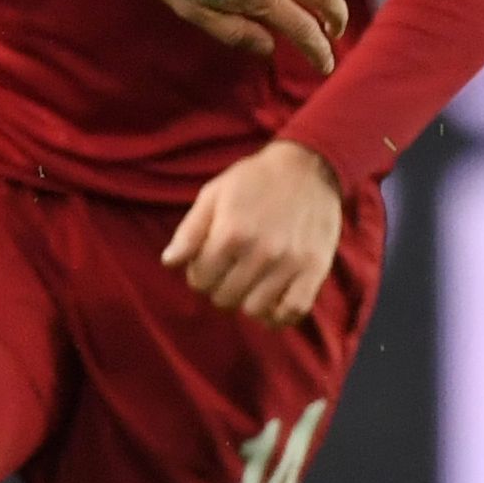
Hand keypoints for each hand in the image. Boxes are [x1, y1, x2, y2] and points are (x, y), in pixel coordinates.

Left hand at [162, 141, 345, 323]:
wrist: (308, 167)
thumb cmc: (254, 179)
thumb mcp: (214, 194)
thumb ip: (189, 231)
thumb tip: (169, 263)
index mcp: (231, 233)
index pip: (199, 280)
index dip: (198, 274)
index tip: (208, 262)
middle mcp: (261, 252)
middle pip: (224, 298)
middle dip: (219, 288)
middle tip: (229, 271)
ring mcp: (290, 263)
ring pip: (255, 310)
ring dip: (247, 301)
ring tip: (250, 283)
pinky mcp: (315, 269)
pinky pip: (293, 311)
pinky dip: (279, 315)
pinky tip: (272, 303)